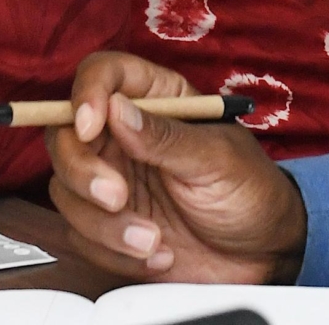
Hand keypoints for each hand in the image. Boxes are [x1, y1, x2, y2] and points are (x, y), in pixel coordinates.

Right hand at [46, 52, 308, 283]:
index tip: (90, 127)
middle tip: (117, 197)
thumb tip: (115, 109)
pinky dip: (113, 252)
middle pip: (66, 133)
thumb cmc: (250, 190)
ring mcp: (113, 179)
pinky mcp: (109, 226)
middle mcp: (124, 135)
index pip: (103, 73)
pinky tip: (157, 254)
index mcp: (156, 98)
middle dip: (83, 170)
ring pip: (66, 189)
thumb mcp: (215, 158)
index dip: (88, 93)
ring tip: (152, 239)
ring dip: (103, 223)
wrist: (262, 256)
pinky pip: (80, 235)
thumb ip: (165, 136)